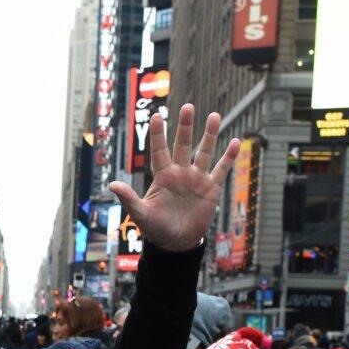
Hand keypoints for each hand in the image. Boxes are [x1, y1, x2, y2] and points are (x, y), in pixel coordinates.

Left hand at [110, 104, 240, 251]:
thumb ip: (128, 198)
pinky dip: (228, 157)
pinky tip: (236, 142)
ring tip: (215, 116)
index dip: (158, 134)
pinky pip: (221, 170)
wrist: (176, 242)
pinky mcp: (211, 188)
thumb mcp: (141, 214)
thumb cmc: (155, 228)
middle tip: (188, 106)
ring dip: (210, 135)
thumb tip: (112, 185)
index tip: (156, 115)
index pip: (159, 151)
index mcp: (162, 176)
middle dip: (185, 127)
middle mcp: (180, 172)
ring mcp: (196, 179)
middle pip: (183, 145)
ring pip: (205, 152)